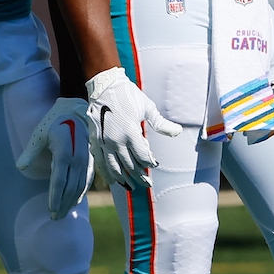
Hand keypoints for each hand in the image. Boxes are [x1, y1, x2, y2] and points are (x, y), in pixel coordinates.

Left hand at [16, 96, 94, 218]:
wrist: (78, 110)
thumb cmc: (56, 120)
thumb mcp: (40, 134)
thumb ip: (31, 152)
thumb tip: (20, 167)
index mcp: (64, 153)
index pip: (59, 181)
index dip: (55, 197)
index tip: (50, 210)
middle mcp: (78, 159)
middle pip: (71, 188)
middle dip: (63, 204)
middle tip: (55, 218)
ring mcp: (86, 160)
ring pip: (80, 186)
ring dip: (72, 201)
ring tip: (64, 213)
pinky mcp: (91, 160)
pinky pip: (87, 180)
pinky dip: (81, 192)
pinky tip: (77, 201)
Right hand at [85, 67, 181, 189]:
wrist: (104, 86)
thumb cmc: (128, 95)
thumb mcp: (147, 108)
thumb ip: (161, 124)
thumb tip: (178, 132)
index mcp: (131, 133)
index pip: (143, 157)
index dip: (150, 163)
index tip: (154, 164)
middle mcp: (117, 141)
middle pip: (130, 166)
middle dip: (140, 176)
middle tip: (147, 184)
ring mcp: (104, 143)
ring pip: (114, 168)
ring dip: (124, 179)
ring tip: (130, 187)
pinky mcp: (95, 141)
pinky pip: (101, 162)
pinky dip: (107, 173)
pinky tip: (113, 180)